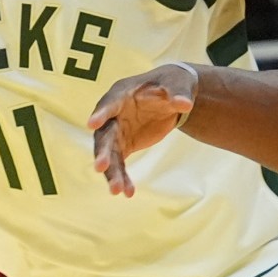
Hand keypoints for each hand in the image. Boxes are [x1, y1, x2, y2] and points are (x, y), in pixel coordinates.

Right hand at [88, 63, 199, 196]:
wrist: (172, 96)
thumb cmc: (172, 83)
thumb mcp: (179, 84)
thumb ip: (179, 94)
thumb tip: (185, 104)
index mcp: (122, 94)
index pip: (109, 104)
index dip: (101, 113)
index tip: (92, 124)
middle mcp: (113, 114)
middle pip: (105, 135)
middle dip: (102, 151)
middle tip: (100, 167)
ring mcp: (116, 132)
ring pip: (109, 154)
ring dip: (112, 172)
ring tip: (117, 191)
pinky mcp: (123, 146)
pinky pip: (119, 164)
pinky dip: (123, 177)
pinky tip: (129, 193)